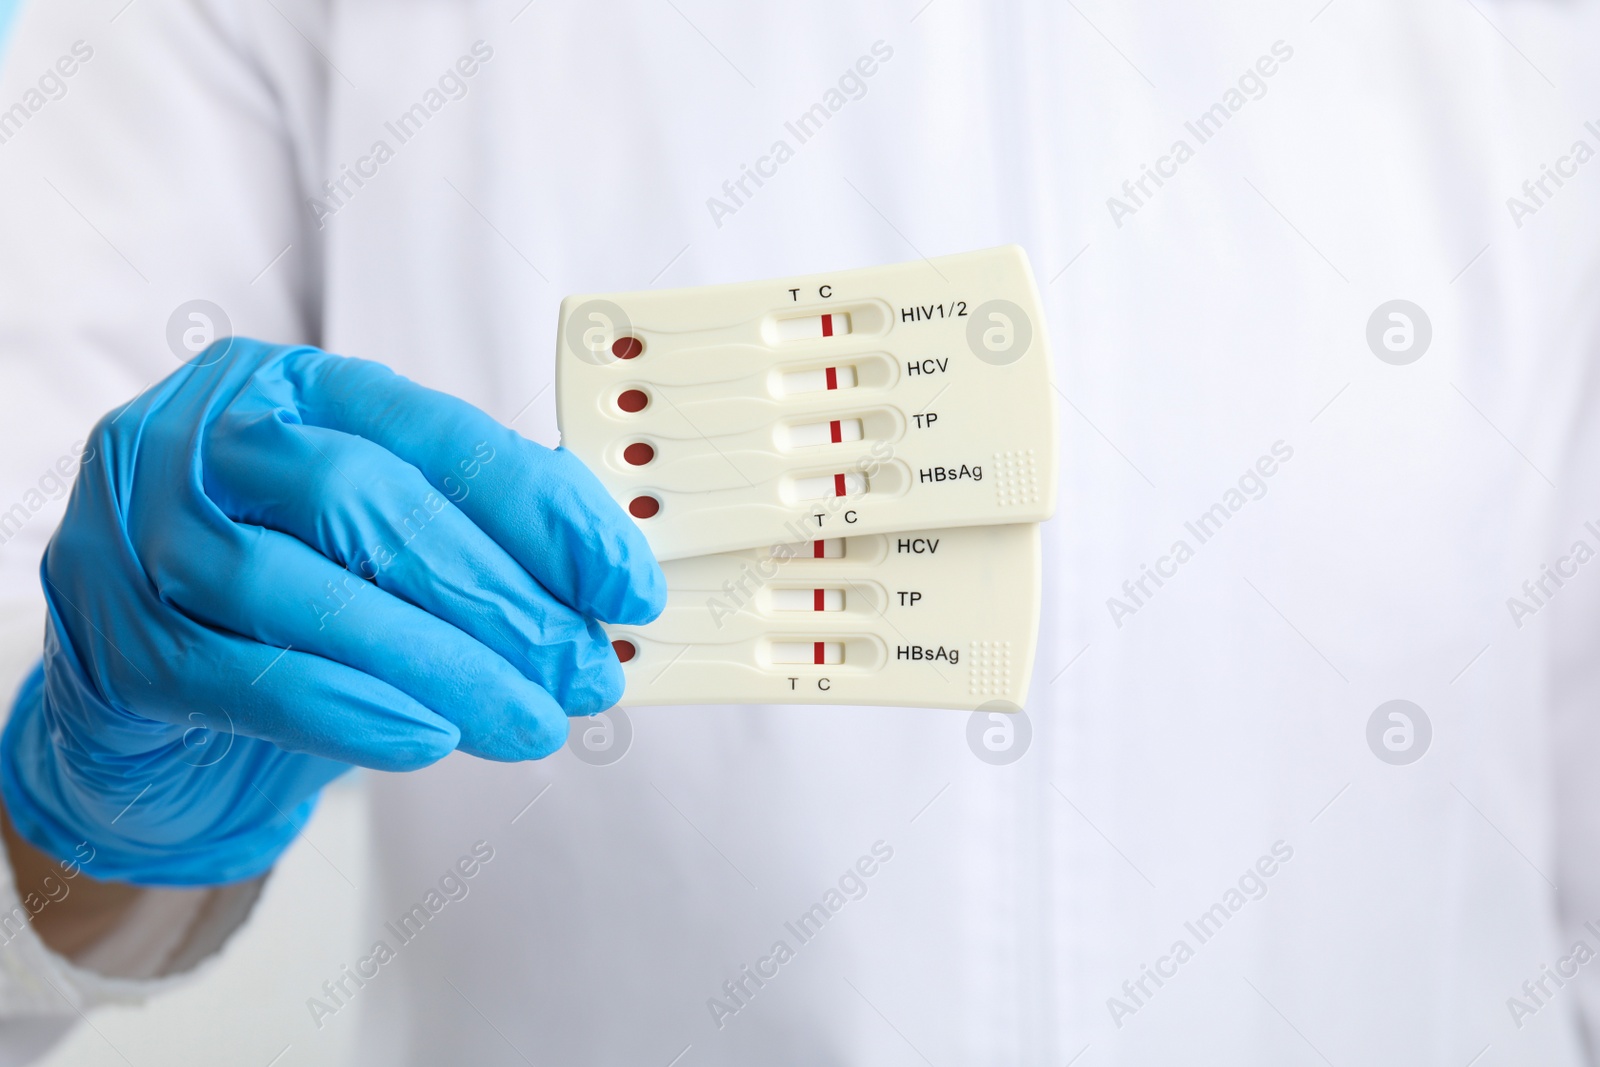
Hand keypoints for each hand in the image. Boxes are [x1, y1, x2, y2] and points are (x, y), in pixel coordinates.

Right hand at [0, 339, 662, 885]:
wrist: (142, 706)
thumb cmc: (286, 613)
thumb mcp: (378, 550)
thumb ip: (470, 540)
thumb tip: (603, 585)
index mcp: (292, 389)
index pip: (435, 433)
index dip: (543, 510)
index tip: (627, 585)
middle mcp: (207, 438)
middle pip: (365, 499)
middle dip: (497, 594)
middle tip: (584, 671)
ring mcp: (143, 532)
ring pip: (302, 585)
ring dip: (440, 661)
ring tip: (531, 722)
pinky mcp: (114, 640)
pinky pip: (239, 673)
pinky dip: (346, 706)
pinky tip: (429, 737)